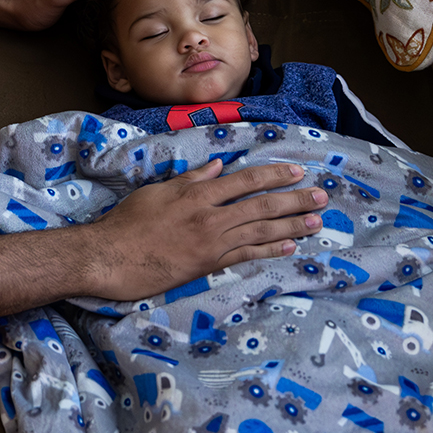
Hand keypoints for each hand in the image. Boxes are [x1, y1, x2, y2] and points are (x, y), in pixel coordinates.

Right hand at [85, 160, 327, 300]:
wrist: (110, 258)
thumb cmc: (127, 222)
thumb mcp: (158, 192)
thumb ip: (192, 180)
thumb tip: (218, 167)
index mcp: (197, 194)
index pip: (245, 180)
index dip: (274, 175)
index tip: (297, 171)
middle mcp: (210, 217)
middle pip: (261, 205)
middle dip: (295, 199)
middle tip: (321, 196)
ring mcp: (211, 243)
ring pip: (260, 231)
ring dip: (291, 225)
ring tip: (316, 221)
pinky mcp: (208, 265)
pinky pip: (245, 256)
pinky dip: (269, 250)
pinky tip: (289, 247)